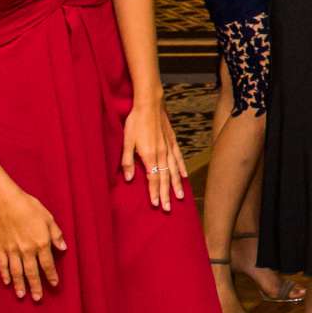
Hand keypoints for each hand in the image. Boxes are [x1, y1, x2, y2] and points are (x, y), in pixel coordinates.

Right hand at [0, 187, 65, 301]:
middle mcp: (26, 250)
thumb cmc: (30, 208)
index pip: (47, 264)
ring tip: (22, 295)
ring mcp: (12, 250)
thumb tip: (63, 248)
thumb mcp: (49, 219)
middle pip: (31, 272)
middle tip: (38, 298)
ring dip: (20, 285)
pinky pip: (2, 264)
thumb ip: (56, 235)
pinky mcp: (0, 247)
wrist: (7, 202)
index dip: (51, 276)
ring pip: (16, 272)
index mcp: (40, 243)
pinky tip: (7, 282)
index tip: (54, 285)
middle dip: (35, 286)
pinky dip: (5, 274)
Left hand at [120, 96, 188, 211]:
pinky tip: (184, 176)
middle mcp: (161, 154)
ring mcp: (169, 148)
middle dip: (166, 194)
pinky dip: (182, 168)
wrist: (149, 104)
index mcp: (149, 155)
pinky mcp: (172, 141)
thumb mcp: (126, 141)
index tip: (156, 204)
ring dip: (176, 185)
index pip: (153, 178)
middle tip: (169, 208)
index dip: (154, 192)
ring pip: (174, 170)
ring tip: (180, 196)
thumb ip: (128, 161)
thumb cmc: (135, 122)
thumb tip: (129, 178)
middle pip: (165, 178)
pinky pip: (178, 158)